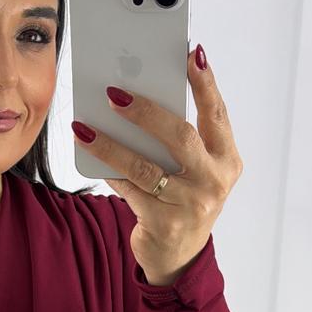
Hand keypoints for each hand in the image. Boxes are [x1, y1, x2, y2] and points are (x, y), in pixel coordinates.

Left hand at [71, 46, 243, 286]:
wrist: (178, 258)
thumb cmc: (184, 200)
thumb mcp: (195, 171)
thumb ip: (182, 140)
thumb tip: (140, 96)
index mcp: (228, 160)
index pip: (217, 114)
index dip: (204, 83)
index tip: (189, 54)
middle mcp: (214, 182)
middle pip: (180, 136)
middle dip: (146, 111)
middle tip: (115, 93)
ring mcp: (190, 205)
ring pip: (146, 166)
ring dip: (111, 143)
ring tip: (84, 127)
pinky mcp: (164, 224)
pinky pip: (129, 190)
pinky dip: (108, 171)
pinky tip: (90, 154)